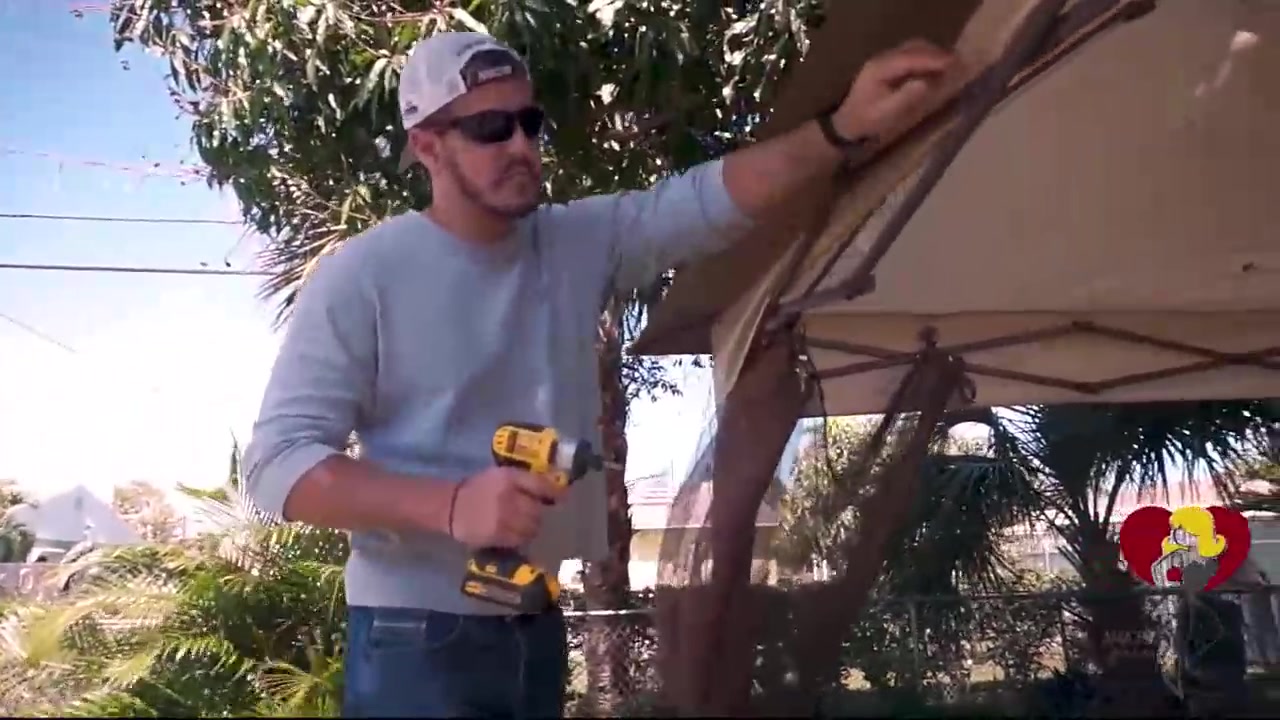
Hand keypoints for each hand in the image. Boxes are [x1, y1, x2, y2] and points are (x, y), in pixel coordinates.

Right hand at [447, 467, 564, 548]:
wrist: (450, 506)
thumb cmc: (478, 488)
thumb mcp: (501, 475)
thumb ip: (525, 480)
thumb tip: (554, 489)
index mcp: (509, 477)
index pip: (541, 485)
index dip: (556, 493)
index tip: (563, 498)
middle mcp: (508, 496)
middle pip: (538, 510)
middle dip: (539, 513)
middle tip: (533, 515)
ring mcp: (503, 517)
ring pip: (532, 527)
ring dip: (532, 527)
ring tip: (524, 526)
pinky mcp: (497, 535)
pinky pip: (520, 539)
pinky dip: (521, 538)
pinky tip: (515, 534)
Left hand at [833, 39, 965, 143]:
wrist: (848, 124)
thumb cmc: (866, 121)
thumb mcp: (886, 113)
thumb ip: (905, 97)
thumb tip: (925, 83)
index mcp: (879, 69)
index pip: (910, 57)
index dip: (933, 58)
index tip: (953, 62)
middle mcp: (881, 59)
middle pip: (913, 47)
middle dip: (936, 53)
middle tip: (957, 64)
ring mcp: (883, 60)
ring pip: (912, 48)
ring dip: (932, 54)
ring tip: (949, 66)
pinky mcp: (887, 65)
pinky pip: (910, 55)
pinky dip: (925, 58)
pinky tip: (935, 69)